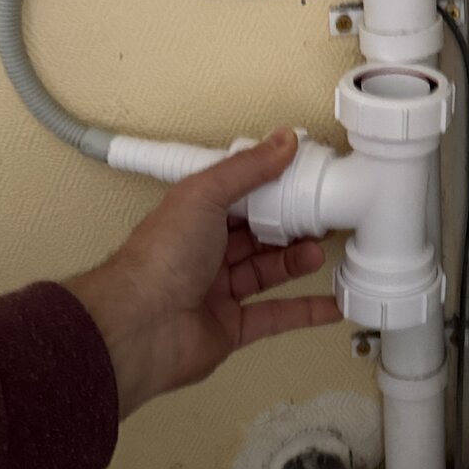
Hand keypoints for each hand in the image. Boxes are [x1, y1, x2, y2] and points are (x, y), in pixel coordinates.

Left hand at [66, 129, 340, 418]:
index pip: (239, 194)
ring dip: (297, 260)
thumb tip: (281, 141)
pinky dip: (304, 311)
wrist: (138, 328)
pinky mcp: (229, 327)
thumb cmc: (156, 260)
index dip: (271, 186)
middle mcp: (203, 252)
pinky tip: (330, 304)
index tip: (303, 176)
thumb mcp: (204, 195)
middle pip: (257, 233)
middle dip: (290, 225)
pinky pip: (274, 316)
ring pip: (267, 271)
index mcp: (193, 216)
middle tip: (320, 215)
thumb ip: (246, 168)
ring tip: (321, 250)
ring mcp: (216, 291)